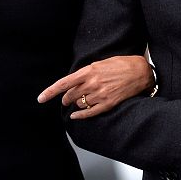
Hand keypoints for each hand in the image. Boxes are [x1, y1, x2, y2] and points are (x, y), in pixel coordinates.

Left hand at [37, 55, 153, 118]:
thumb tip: (75, 81)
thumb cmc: (121, 64)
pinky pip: (89, 113)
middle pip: (70, 96)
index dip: (50, 92)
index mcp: (89, 71)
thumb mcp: (101, 63)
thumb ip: (87, 72)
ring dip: (76, 104)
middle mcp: (92, 83)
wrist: (140, 71)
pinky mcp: (108, 103)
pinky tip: (75, 116)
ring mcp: (100, 95)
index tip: (40, 99)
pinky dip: (80, 116)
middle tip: (66, 99)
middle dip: (66, 98)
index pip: (64, 83)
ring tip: (78, 102)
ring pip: (79, 104)